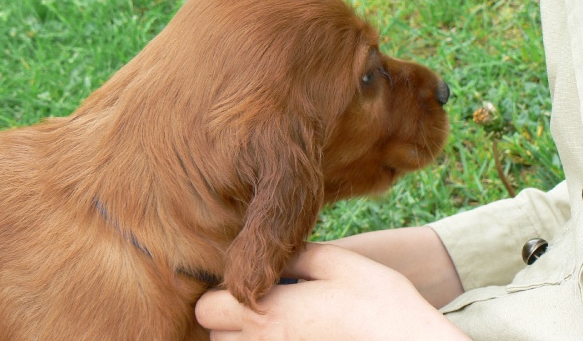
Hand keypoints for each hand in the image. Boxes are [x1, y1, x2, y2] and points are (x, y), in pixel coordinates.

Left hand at [195, 243, 470, 339]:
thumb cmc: (375, 300)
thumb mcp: (336, 261)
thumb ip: (294, 254)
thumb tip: (269, 251)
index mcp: (270, 311)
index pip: (207, 307)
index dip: (221, 291)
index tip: (248, 279)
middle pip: (215, 335)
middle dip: (229, 315)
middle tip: (263, 298)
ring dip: (245, 335)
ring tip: (278, 317)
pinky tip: (292, 333)